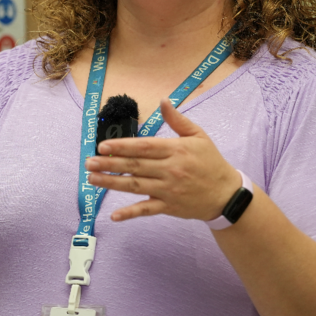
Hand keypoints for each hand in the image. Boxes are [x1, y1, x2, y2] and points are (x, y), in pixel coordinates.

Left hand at [85, 98, 241, 221]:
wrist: (227, 194)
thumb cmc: (211, 162)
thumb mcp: (199, 136)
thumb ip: (177, 120)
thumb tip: (162, 100)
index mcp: (176, 150)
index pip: (144, 147)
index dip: (122, 147)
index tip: (102, 146)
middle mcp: (171, 170)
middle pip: (135, 166)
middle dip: (109, 164)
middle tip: (88, 162)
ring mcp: (169, 190)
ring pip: (136, 186)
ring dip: (111, 183)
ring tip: (91, 178)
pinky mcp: (169, 207)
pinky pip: (147, 210)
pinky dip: (130, 213)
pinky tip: (113, 215)